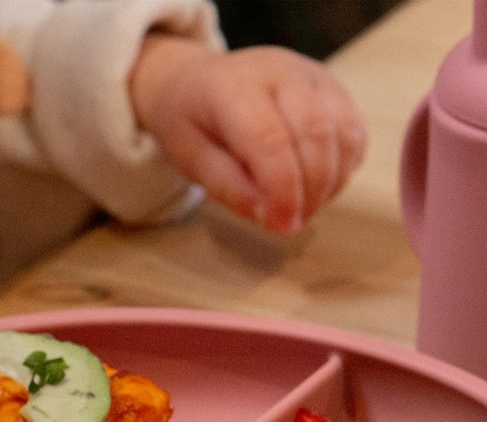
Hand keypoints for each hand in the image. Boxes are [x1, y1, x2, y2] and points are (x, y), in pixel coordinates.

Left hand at [130, 38, 366, 233]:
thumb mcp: (192, 159)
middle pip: (315, 135)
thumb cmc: (192, 123)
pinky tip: (316, 189)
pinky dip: (342, 170)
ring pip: (343, 134)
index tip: (282, 225)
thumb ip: (228, 186)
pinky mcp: (334, 88)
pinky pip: (354, 134)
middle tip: (291, 224)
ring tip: (302, 210)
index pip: (271, 140)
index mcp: (236, 88)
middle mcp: (281, 72)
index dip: (283, 190)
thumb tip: (269, 215)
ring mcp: (313, 76)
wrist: (198, 82)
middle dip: (310, 191)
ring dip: (329, 184)